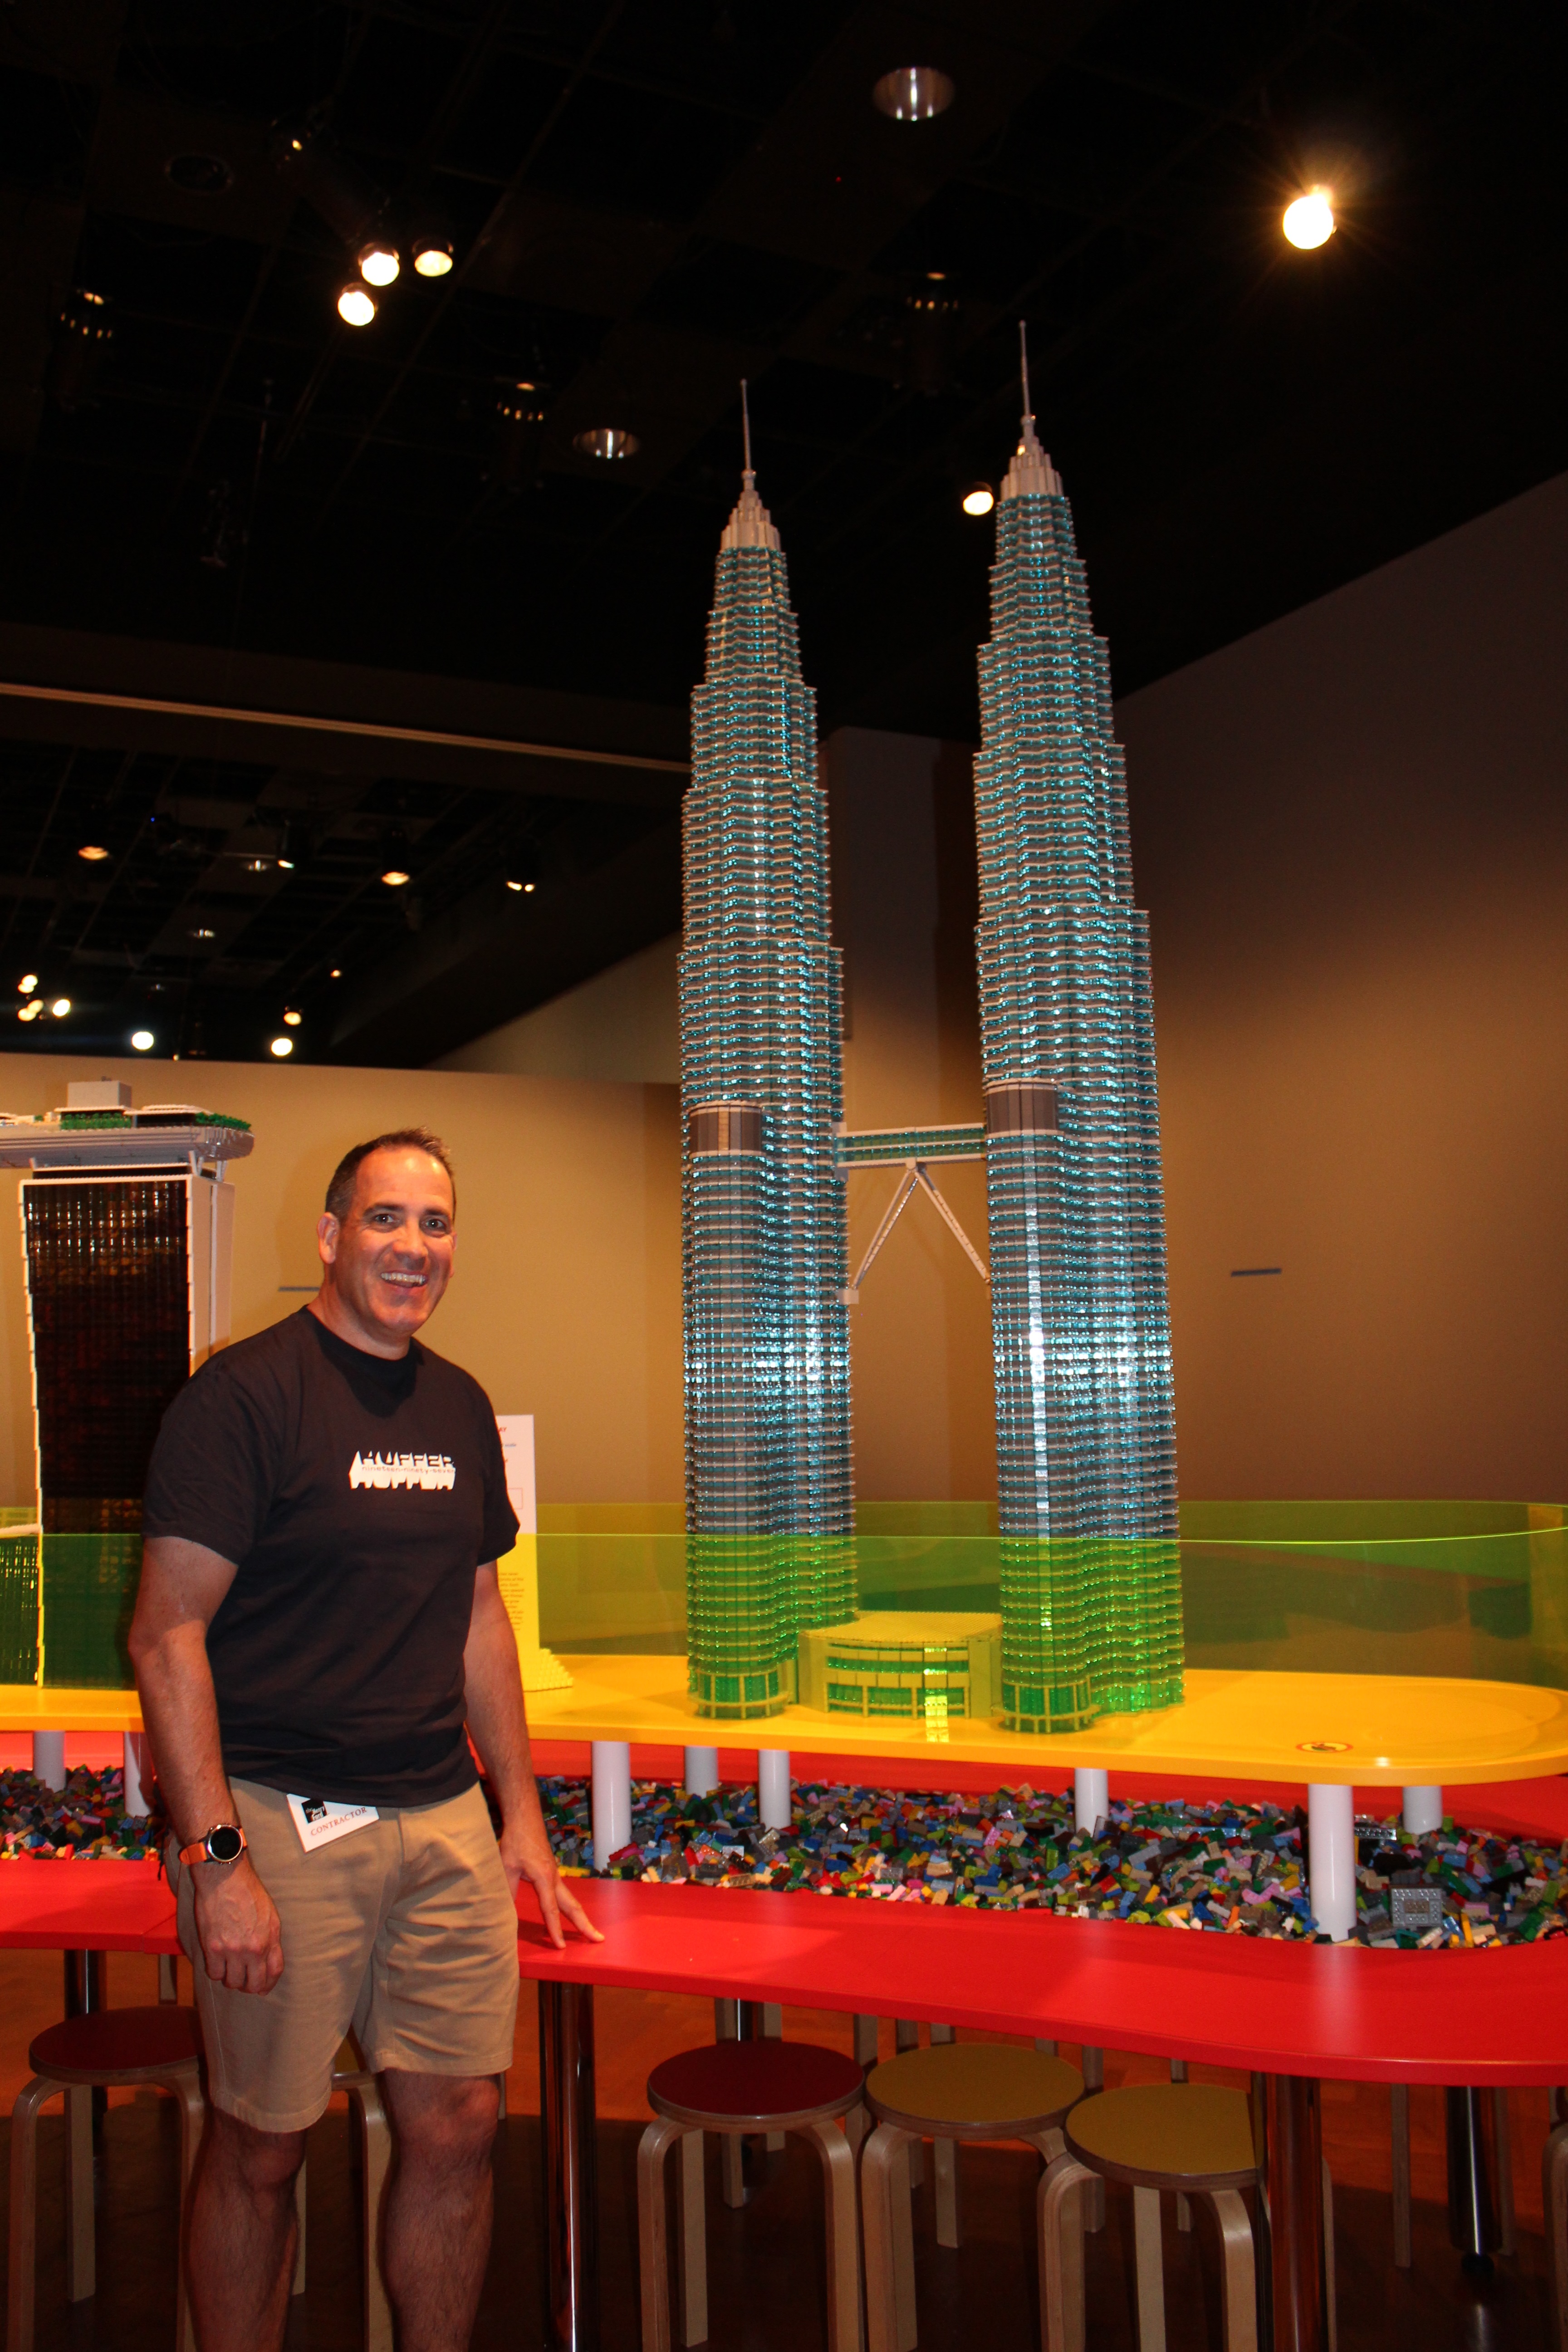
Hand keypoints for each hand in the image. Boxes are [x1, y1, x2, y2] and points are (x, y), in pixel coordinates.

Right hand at [191, 1854, 283, 1992]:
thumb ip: (271, 1939)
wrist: (225, 1878)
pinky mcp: (213, 1948)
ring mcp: (233, 1950)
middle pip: (254, 1984)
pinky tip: (216, 1963)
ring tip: (229, 1969)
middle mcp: (254, 1948)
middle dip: (249, 1986)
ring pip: (233, 1982)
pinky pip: (214, 1974)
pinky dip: (215, 1972)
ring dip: (231, 1979)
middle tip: (243, 1981)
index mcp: (270, 1938)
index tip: (262, 1988)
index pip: (274, 1972)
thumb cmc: (248, 1892)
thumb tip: (267, 1961)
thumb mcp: (270, 1914)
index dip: (268, 1984)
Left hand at [500, 1812, 603, 1950]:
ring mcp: (555, 1875)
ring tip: (590, 1932)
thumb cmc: (516, 1841)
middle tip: (599, 1939)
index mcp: (544, 1878)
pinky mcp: (552, 1872)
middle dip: (585, 1924)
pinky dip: (571, 1908)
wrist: (525, 1819)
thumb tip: (504, 1913)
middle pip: (572, 1906)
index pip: (551, 1910)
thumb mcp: (506, 1867)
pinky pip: (564, 1894)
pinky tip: (570, 1914)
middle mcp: (554, 1878)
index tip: (561, 1947)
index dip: (555, 1929)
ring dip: (580, 1917)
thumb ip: (507, 1890)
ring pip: (570, 1900)